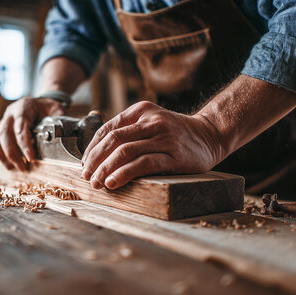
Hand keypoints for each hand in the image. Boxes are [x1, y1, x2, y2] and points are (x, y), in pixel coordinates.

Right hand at [0, 97, 63, 170]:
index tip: (30, 157)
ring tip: (15, 168)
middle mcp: (11, 113)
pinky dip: (0, 154)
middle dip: (12, 152)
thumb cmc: (47, 108)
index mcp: (24, 107)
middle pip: (5, 132)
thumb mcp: (56, 109)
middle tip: (23, 167)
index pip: (21, 123)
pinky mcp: (1, 128)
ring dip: (5, 155)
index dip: (24, 142)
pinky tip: (8, 164)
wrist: (39, 104)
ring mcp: (4, 120)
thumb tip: (58, 133)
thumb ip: (58, 119)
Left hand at [81, 101, 224, 189]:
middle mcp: (151, 121)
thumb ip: (129, 130)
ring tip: (97, 183)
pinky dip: (124, 174)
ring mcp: (163, 137)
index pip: (108, 129)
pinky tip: (114, 182)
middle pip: (113, 140)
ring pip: (125, 152)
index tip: (85, 163)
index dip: (92, 148)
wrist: (210, 135)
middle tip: (87, 175)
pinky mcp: (173, 155)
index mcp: (141, 111)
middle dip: (95, 160)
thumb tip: (98, 153)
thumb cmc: (175, 133)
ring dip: (106, 169)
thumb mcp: (151, 122)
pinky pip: (143, 164)